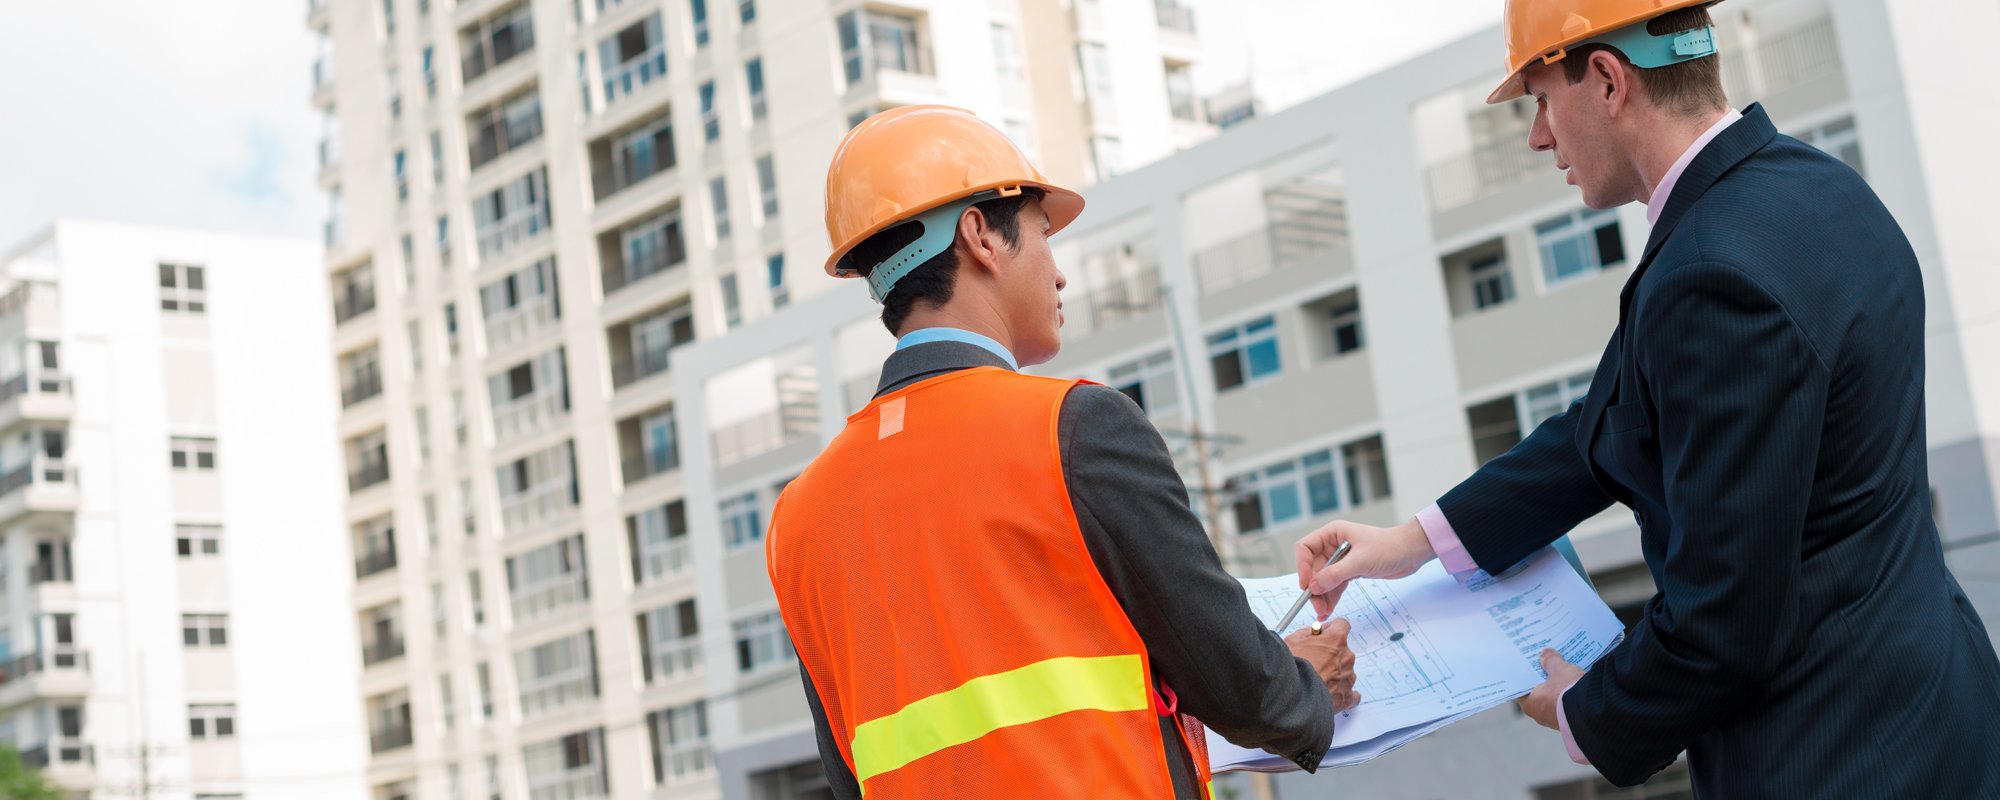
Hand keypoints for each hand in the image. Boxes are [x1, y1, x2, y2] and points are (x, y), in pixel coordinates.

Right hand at [1284, 619, 1360, 711]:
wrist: (1292, 695)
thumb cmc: (1291, 666)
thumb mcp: (1292, 640)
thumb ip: (1307, 633)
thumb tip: (1314, 633)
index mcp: (1336, 639)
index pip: (1342, 625)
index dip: (1331, 630)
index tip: (1323, 635)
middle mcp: (1346, 657)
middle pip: (1343, 651)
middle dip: (1330, 654)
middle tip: (1313, 661)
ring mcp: (1348, 677)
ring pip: (1345, 672)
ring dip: (1334, 674)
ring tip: (1316, 681)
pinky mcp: (1346, 697)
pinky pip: (1352, 695)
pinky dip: (1343, 693)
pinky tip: (1333, 694)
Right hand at [1296, 518, 1436, 619]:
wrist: (1411, 553)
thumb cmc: (1389, 547)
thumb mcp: (1360, 561)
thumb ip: (1335, 574)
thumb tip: (1313, 587)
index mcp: (1332, 534)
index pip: (1305, 548)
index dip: (1302, 566)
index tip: (1306, 585)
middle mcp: (1333, 545)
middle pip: (1313, 568)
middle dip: (1313, 588)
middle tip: (1316, 606)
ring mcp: (1341, 559)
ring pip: (1323, 580)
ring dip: (1322, 596)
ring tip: (1323, 613)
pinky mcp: (1350, 571)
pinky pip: (1334, 585)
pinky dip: (1331, 597)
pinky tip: (1329, 609)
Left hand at [1516, 648, 1583, 730]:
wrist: (1595, 714)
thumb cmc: (1569, 692)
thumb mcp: (1559, 670)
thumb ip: (1551, 660)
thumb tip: (1545, 653)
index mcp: (1530, 704)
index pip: (1521, 688)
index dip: (1524, 675)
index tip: (1527, 664)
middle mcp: (1540, 715)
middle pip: (1538, 692)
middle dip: (1543, 678)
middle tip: (1545, 662)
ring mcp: (1556, 720)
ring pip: (1553, 698)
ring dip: (1558, 686)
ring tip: (1563, 669)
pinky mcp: (1571, 721)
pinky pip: (1566, 704)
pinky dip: (1568, 694)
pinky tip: (1575, 682)